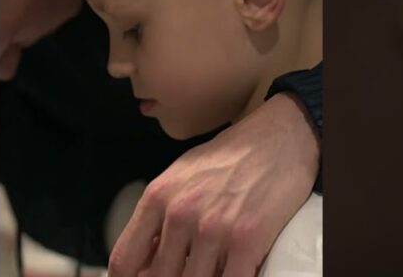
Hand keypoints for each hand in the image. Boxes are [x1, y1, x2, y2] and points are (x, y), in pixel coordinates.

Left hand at [109, 93, 319, 276]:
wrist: (279, 138)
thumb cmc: (231, 157)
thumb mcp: (180, 175)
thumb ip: (158, 215)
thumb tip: (145, 256)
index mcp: (158, 197)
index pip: (124, 260)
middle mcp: (180, 214)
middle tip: (185, 269)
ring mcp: (213, 229)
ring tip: (212, 267)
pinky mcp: (247, 241)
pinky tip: (232, 273)